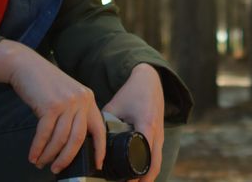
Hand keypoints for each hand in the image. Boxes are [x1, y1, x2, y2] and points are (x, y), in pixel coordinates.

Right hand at [0, 40, 106, 173]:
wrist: (27, 65)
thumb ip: (75, 114)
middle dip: (67, 158)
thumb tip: (72, 144)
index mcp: (88, 99)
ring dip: (49, 155)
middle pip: (78, 139)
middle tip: (57, 169)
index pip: (99, 129)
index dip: (100, 149)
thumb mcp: (68, 95)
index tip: (97, 164)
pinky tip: (33, 155)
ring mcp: (67, 102)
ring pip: (61, 139)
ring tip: (41, 163)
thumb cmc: (45, 84)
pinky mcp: (50, 105)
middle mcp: (81, 100)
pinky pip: (45, 134)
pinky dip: (38, 148)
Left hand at [102, 63, 164, 181]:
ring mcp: (160, 134)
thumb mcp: (115, 105)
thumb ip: (104, 122)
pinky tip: (139, 173)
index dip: (137, 171)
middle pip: (154, 164)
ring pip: (157, 162)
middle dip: (144, 179)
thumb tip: (91, 140)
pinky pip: (157, 156)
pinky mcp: (160, 135)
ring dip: (147, 175)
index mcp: (146, 125)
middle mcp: (156, 132)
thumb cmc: (132, 92)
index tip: (126, 181)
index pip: (145, 154)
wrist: (150, 81)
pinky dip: (150, 166)